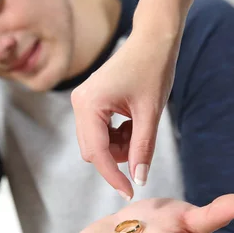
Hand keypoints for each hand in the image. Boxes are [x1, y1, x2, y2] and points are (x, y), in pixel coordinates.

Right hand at [70, 30, 180, 199]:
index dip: (113, 176)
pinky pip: (99, 132)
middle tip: (142, 149)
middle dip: (117, 157)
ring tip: (140, 129)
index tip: (130, 193)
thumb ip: (143, 148)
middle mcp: (79, 103)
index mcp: (89, 104)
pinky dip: (116, 136)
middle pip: (92, 150)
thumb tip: (138, 179)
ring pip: (96, 143)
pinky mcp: (90, 101)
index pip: (97, 153)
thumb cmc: (154, 69)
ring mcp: (83, 101)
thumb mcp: (150, 114)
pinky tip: (133, 123)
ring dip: (118, 147)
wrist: (154, 40)